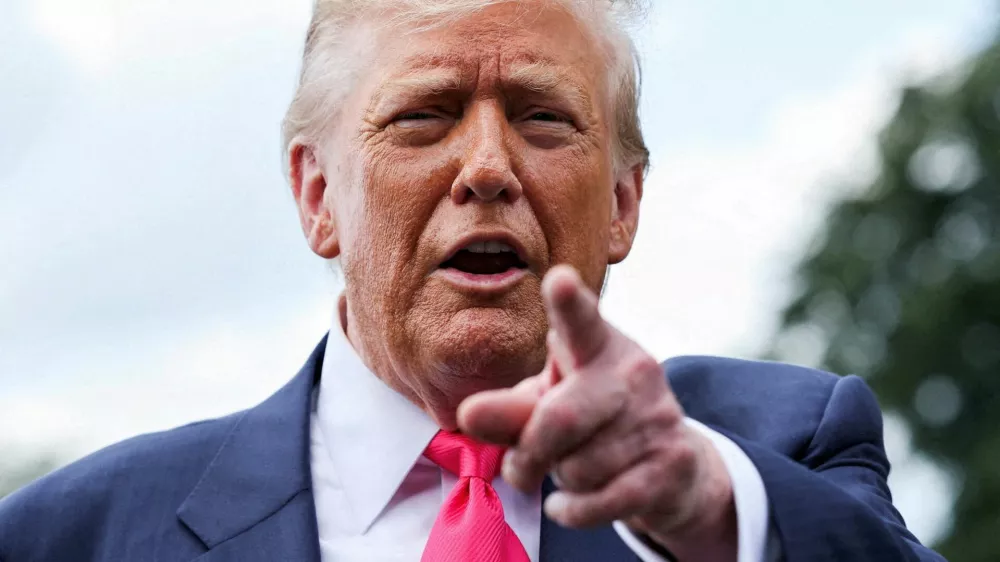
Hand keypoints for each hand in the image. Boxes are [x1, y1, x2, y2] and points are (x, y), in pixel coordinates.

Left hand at [458, 265, 737, 560]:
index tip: (559, 280)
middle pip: (560, 419)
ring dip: (559, 481)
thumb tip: (468, 415)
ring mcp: (658, 416)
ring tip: (572, 469)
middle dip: (528, 454)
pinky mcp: (673, 462)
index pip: (580, 321)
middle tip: (518, 469)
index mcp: (597, 345)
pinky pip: (603, 500)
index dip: (568, 304)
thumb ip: (509, 410)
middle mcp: (634, 371)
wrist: (674, 466)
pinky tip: (568, 503)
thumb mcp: (550, 405)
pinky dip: (574, 510)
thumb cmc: (594, 422)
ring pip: (579, 467)